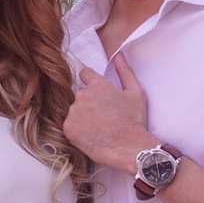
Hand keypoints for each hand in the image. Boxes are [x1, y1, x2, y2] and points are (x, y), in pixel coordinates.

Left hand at [63, 53, 155, 172]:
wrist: (129, 147)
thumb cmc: (134, 120)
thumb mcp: (135, 92)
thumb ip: (125, 71)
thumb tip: (119, 55)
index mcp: (97, 84)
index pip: (85, 74)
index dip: (91, 82)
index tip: (98, 94)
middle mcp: (82, 95)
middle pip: (80, 95)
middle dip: (88, 102)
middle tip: (103, 116)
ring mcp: (73, 112)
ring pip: (74, 110)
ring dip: (82, 116)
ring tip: (98, 127)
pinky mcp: (68, 128)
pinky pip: (70, 125)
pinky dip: (78, 130)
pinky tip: (92, 135)